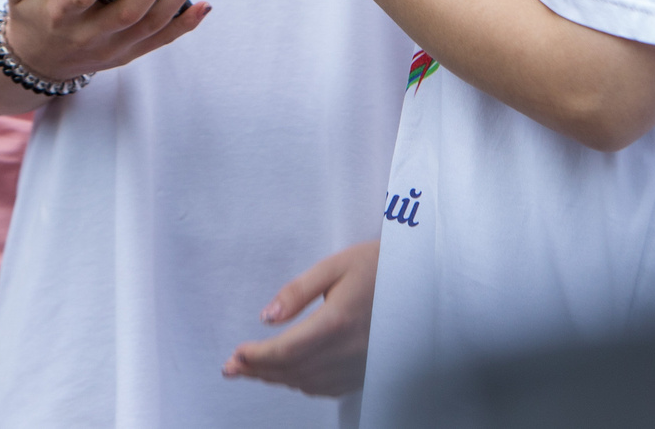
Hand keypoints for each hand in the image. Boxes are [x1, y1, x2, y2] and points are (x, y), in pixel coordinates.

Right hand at [0, 0, 208, 84]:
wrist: (37, 64)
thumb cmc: (32, 18)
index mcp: (61, 17)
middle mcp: (90, 35)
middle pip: (128, 14)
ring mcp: (113, 48)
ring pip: (151, 26)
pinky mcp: (128, 54)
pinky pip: (162, 40)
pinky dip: (186, 24)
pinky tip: (204, 4)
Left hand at [223, 241, 376, 395]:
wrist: (421, 280)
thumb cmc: (379, 267)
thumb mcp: (336, 265)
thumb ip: (298, 291)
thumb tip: (267, 316)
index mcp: (338, 321)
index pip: (285, 350)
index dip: (256, 356)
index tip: (236, 354)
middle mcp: (348, 350)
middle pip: (291, 371)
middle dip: (258, 370)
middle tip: (233, 366)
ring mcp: (358, 366)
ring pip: (306, 382)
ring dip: (276, 377)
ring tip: (254, 368)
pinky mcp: (365, 372)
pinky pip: (325, 388)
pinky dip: (301, 382)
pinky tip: (289, 373)